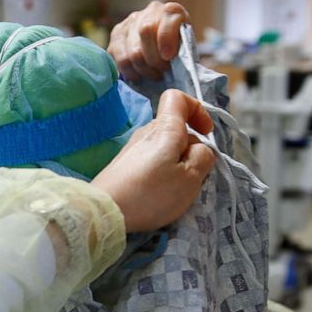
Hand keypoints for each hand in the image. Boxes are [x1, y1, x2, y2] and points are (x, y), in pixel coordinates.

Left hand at [91, 90, 215, 231]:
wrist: (105, 212)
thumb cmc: (151, 193)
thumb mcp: (190, 178)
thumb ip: (203, 157)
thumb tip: (198, 149)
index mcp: (164, 129)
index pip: (178, 98)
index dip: (197, 109)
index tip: (205, 132)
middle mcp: (145, 133)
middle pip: (174, 128)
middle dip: (190, 147)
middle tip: (192, 174)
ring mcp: (132, 149)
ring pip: (164, 147)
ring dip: (176, 163)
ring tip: (175, 189)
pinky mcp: (123, 166)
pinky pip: (151, 161)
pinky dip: (161, 173)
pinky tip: (157, 194)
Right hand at [108, 1, 189, 82]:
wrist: (164, 48)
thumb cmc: (178, 51)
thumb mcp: (187, 48)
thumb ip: (184, 51)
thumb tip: (173, 64)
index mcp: (172, 11)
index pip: (166, 19)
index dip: (166, 38)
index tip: (168, 57)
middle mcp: (149, 11)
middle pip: (145, 32)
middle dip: (154, 59)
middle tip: (162, 72)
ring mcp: (130, 22)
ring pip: (132, 50)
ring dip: (143, 69)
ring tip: (152, 75)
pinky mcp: (116, 35)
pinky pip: (120, 58)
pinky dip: (130, 71)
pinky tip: (139, 75)